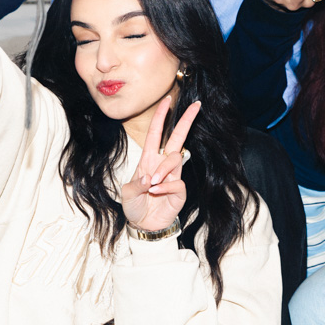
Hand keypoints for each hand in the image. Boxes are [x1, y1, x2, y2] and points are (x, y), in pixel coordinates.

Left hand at [121, 97, 200, 232]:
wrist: (143, 225)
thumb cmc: (135, 206)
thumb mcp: (127, 194)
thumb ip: (136, 185)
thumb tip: (150, 177)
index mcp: (149, 160)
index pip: (156, 133)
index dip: (161, 116)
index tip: (167, 100)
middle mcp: (162, 165)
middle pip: (177, 138)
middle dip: (186, 121)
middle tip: (196, 106)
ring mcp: (173, 177)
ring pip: (175, 159)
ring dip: (163, 169)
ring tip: (152, 184)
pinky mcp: (179, 191)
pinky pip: (177, 183)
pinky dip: (165, 187)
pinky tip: (157, 193)